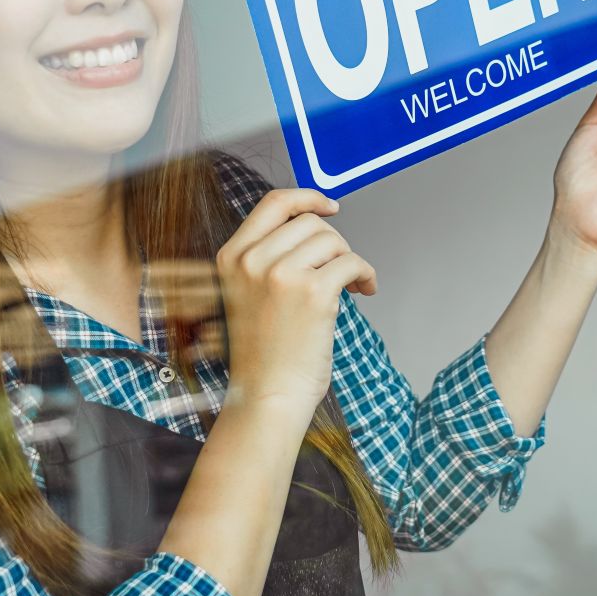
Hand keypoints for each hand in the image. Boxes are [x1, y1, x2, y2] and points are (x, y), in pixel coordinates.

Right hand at [215, 188, 375, 413]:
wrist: (266, 397)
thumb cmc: (263, 355)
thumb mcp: (246, 295)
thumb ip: (267, 258)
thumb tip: (313, 224)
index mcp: (231, 257)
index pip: (273, 204)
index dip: (306, 198)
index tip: (329, 206)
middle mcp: (252, 261)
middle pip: (309, 223)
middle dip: (333, 242)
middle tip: (340, 267)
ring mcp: (282, 275)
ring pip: (333, 241)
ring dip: (349, 260)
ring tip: (350, 284)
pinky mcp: (313, 293)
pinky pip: (352, 263)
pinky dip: (365, 274)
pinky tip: (364, 290)